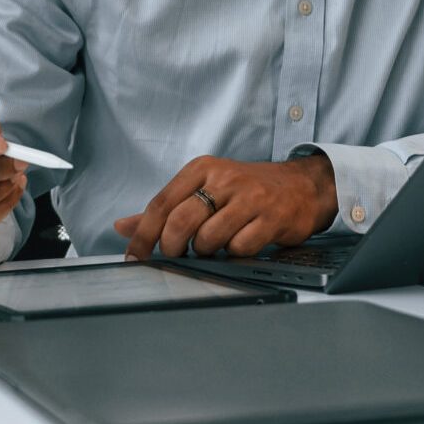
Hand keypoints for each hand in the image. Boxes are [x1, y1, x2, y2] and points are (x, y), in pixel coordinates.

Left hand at [116, 155, 337, 262]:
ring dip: (205, 251)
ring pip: (208, 238)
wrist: (301, 186)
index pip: (161, 203)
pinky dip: (233, 253)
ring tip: (214, 244)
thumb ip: (164, 209)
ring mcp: (250, 197)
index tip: (134, 255)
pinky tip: (239, 243)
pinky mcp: (271, 218)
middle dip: (172, 247)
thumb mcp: (203, 188)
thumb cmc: (246, 190)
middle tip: (176, 254)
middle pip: (180, 222)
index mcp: (202, 168)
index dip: (143, 234)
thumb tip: (123, 226)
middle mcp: (224, 178)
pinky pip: (238, 248)